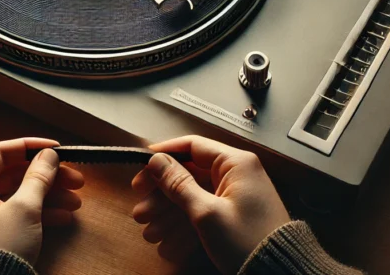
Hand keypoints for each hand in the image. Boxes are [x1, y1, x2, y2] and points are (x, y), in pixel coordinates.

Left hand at [0, 138, 84, 264]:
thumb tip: (49, 155)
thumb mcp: (24, 209)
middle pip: (12, 175)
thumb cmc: (0, 248)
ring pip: (17, 196)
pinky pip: (15, 215)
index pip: (0, 152)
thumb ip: (38, 178)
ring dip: (48, 196)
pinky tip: (64, 216)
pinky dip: (38, 213)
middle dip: (46, 177)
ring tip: (76, 201)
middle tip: (75, 179)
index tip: (57, 149)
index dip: (31, 148)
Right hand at [131, 136, 289, 272]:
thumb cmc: (249, 242)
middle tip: (141, 210)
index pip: (192, 146)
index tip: (141, 167)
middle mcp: (236, 175)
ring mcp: (235, 196)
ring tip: (149, 233)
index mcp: (236, 164)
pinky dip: (184, 227)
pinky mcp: (234, 216)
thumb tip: (157, 161)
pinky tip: (167, 244)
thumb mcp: (206, 213)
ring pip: (192, 197)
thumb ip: (178, 185)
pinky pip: (203, 213)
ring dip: (168, 215)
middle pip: (188, 175)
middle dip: (161, 196)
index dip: (163, 155)